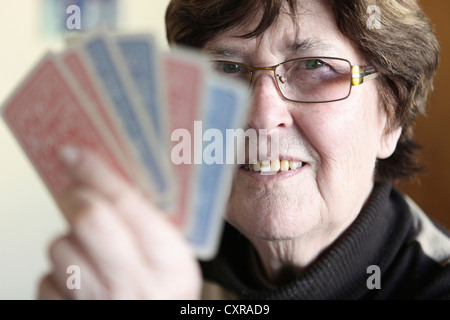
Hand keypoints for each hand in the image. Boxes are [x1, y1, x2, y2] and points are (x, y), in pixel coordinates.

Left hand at [37, 147, 201, 298]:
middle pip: (87, 218)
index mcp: (169, 262)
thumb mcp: (175, 261)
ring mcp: (100, 304)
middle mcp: (135, 284)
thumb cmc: (164, 297)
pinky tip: (79, 279)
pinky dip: (57, 275)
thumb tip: (115, 180)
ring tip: (88, 251)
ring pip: (60, 247)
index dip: (97, 172)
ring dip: (68, 242)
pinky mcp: (70, 315)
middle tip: (75, 193)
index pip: (126, 204)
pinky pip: (45, 281)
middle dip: (75, 197)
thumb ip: (152, 225)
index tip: (75, 155)